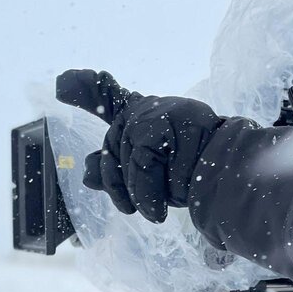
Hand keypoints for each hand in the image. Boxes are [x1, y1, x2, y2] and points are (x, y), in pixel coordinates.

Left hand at [56, 69, 221, 222]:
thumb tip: (87, 173)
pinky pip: (141, 167)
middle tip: (140, 208)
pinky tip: (162, 205)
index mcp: (144, 116)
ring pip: (124, 162)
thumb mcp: (150, 176)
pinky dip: (150, 193)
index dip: (86, 88)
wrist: (229, 173)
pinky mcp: (155, 124)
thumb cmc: (193, 175)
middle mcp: (145, 109)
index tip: (62, 84)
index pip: (109, 97)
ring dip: (143, 193)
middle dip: (124, 186)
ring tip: (163, 203)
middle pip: (111, 151)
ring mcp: (150, 113)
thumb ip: (117, 171)